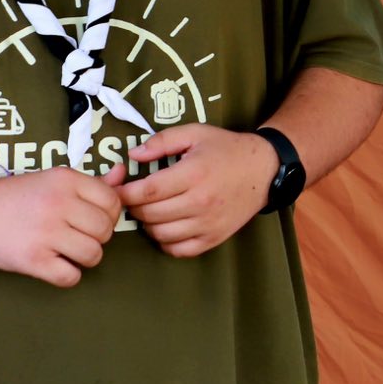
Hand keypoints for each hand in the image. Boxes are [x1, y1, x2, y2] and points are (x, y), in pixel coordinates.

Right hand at [0, 163, 126, 286]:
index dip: (110, 214)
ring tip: (69, 251)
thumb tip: (123, 174)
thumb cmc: (19, 197)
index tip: (93, 218)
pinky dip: (68, 275)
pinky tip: (57, 265)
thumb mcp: (55, 180)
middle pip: (105, 230)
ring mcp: (46, 232)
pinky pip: (70, 277)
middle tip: (79, 236)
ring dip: (85, 257)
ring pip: (93, 254)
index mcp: (66, 179)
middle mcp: (59, 203)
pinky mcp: (33, 259)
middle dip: (98, 237)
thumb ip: (92, 181)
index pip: (112, 201)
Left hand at [117, 124, 278, 257]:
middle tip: (135, 198)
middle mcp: (200, 201)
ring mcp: (208, 223)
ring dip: (148, 224)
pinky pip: (178, 249)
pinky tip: (167, 226)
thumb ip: (162, 141)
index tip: (118, 189)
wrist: (263, 170)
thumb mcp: (195, 133)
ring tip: (151, 210)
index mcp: (194, 174)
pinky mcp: (214, 238)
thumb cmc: (226, 149)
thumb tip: (133, 155)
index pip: (148, 191)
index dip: (126, 193)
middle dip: (135, 207)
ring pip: (160, 234)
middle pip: (150, 214)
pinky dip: (166, 241)